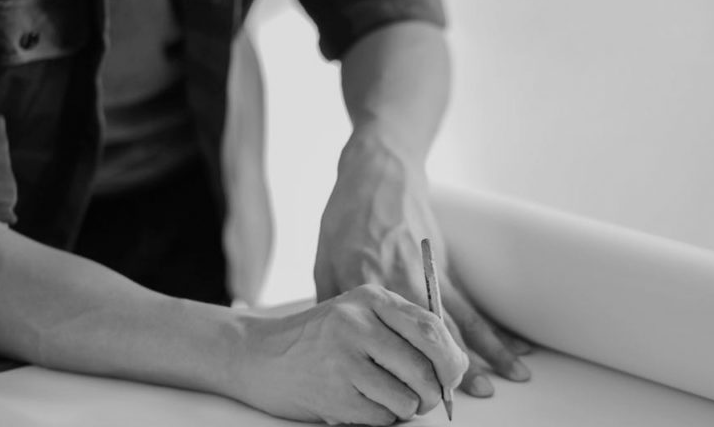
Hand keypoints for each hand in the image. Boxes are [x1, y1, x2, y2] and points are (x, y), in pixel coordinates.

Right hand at [236, 285, 466, 424]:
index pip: (432, 328)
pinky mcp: (332, 393)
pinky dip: (382, 419)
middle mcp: (357, 324)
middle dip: (435, 392)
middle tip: (427, 397)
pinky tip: (363, 404)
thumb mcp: (359, 315)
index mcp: (371, 298)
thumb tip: (456, 365)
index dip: (452, 358)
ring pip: (407, 398)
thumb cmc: (319, 338)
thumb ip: (404, 330)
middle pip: (425, 368)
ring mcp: (342, 359)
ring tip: (386, 398)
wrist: (257, 354)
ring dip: (405, 408)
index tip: (453, 374)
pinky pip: (382, 417)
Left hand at [314, 132, 532, 398]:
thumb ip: (332, 306)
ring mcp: (428, 274)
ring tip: (506, 380)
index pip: (386, 337)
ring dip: (485, 352)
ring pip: (460, 321)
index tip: (414, 394)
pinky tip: (515, 346)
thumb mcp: (323, 261)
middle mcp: (401, 282)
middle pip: (430, 334)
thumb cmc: (345, 216)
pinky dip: (494, 328)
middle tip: (471, 397)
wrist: (378, 173)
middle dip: (452, 368)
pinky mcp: (444, 267)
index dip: (402, 367)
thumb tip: (336, 346)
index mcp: (366, 285)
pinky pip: (472, 304)